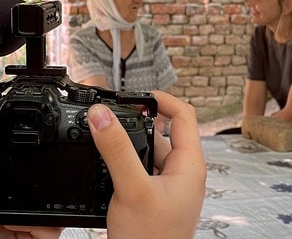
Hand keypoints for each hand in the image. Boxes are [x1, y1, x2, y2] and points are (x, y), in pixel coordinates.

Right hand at [87, 90, 205, 238]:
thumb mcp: (131, 188)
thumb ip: (116, 149)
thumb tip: (102, 114)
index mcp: (189, 165)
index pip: (183, 116)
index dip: (161, 99)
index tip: (136, 95)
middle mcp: (182, 173)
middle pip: (162, 131)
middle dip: (137, 120)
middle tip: (111, 115)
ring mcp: (168, 185)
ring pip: (148, 150)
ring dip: (128, 141)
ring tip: (105, 138)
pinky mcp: (153, 196)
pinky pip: (140, 168)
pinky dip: (125, 160)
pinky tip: (107, 164)